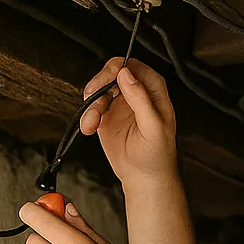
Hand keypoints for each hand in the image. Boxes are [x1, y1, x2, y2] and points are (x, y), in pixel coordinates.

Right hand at [78, 58, 177, 188]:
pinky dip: (86, 116)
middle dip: (99, 84)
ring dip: (91, 104)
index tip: (108, 82)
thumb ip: (141, 99)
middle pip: (111, 72)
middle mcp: (135, 92)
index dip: (117, 69)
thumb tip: (126, 75)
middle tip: (93, 97)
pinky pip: (91, 106)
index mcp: (153, 89)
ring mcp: (119, 102)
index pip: (133, 66)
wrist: (144, 176)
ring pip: (98, 89)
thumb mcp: (153, 126)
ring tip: (92, 122)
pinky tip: (89, 127)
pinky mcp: (106, 115)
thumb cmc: (157, 154)